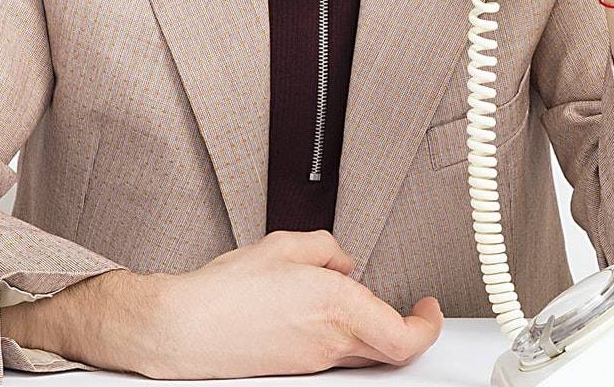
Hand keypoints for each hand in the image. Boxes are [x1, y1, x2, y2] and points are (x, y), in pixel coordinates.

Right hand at [7, 230, 442, 377]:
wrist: (184, 327)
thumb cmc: (224, 292)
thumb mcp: (283, 245)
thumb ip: (326, 248)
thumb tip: (341, 260)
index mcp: (338, 306)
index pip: (406, 335)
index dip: (428, 326)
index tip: (429, 308)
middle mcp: (331, 341)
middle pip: (390, 349)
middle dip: (403, 327)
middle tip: (409, 310)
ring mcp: (314, 360)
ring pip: (362, 351)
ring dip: (369, 328)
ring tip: (351, 301)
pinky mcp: (295, 368)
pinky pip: (334, 353)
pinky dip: (338, 334)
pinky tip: (316, 313)